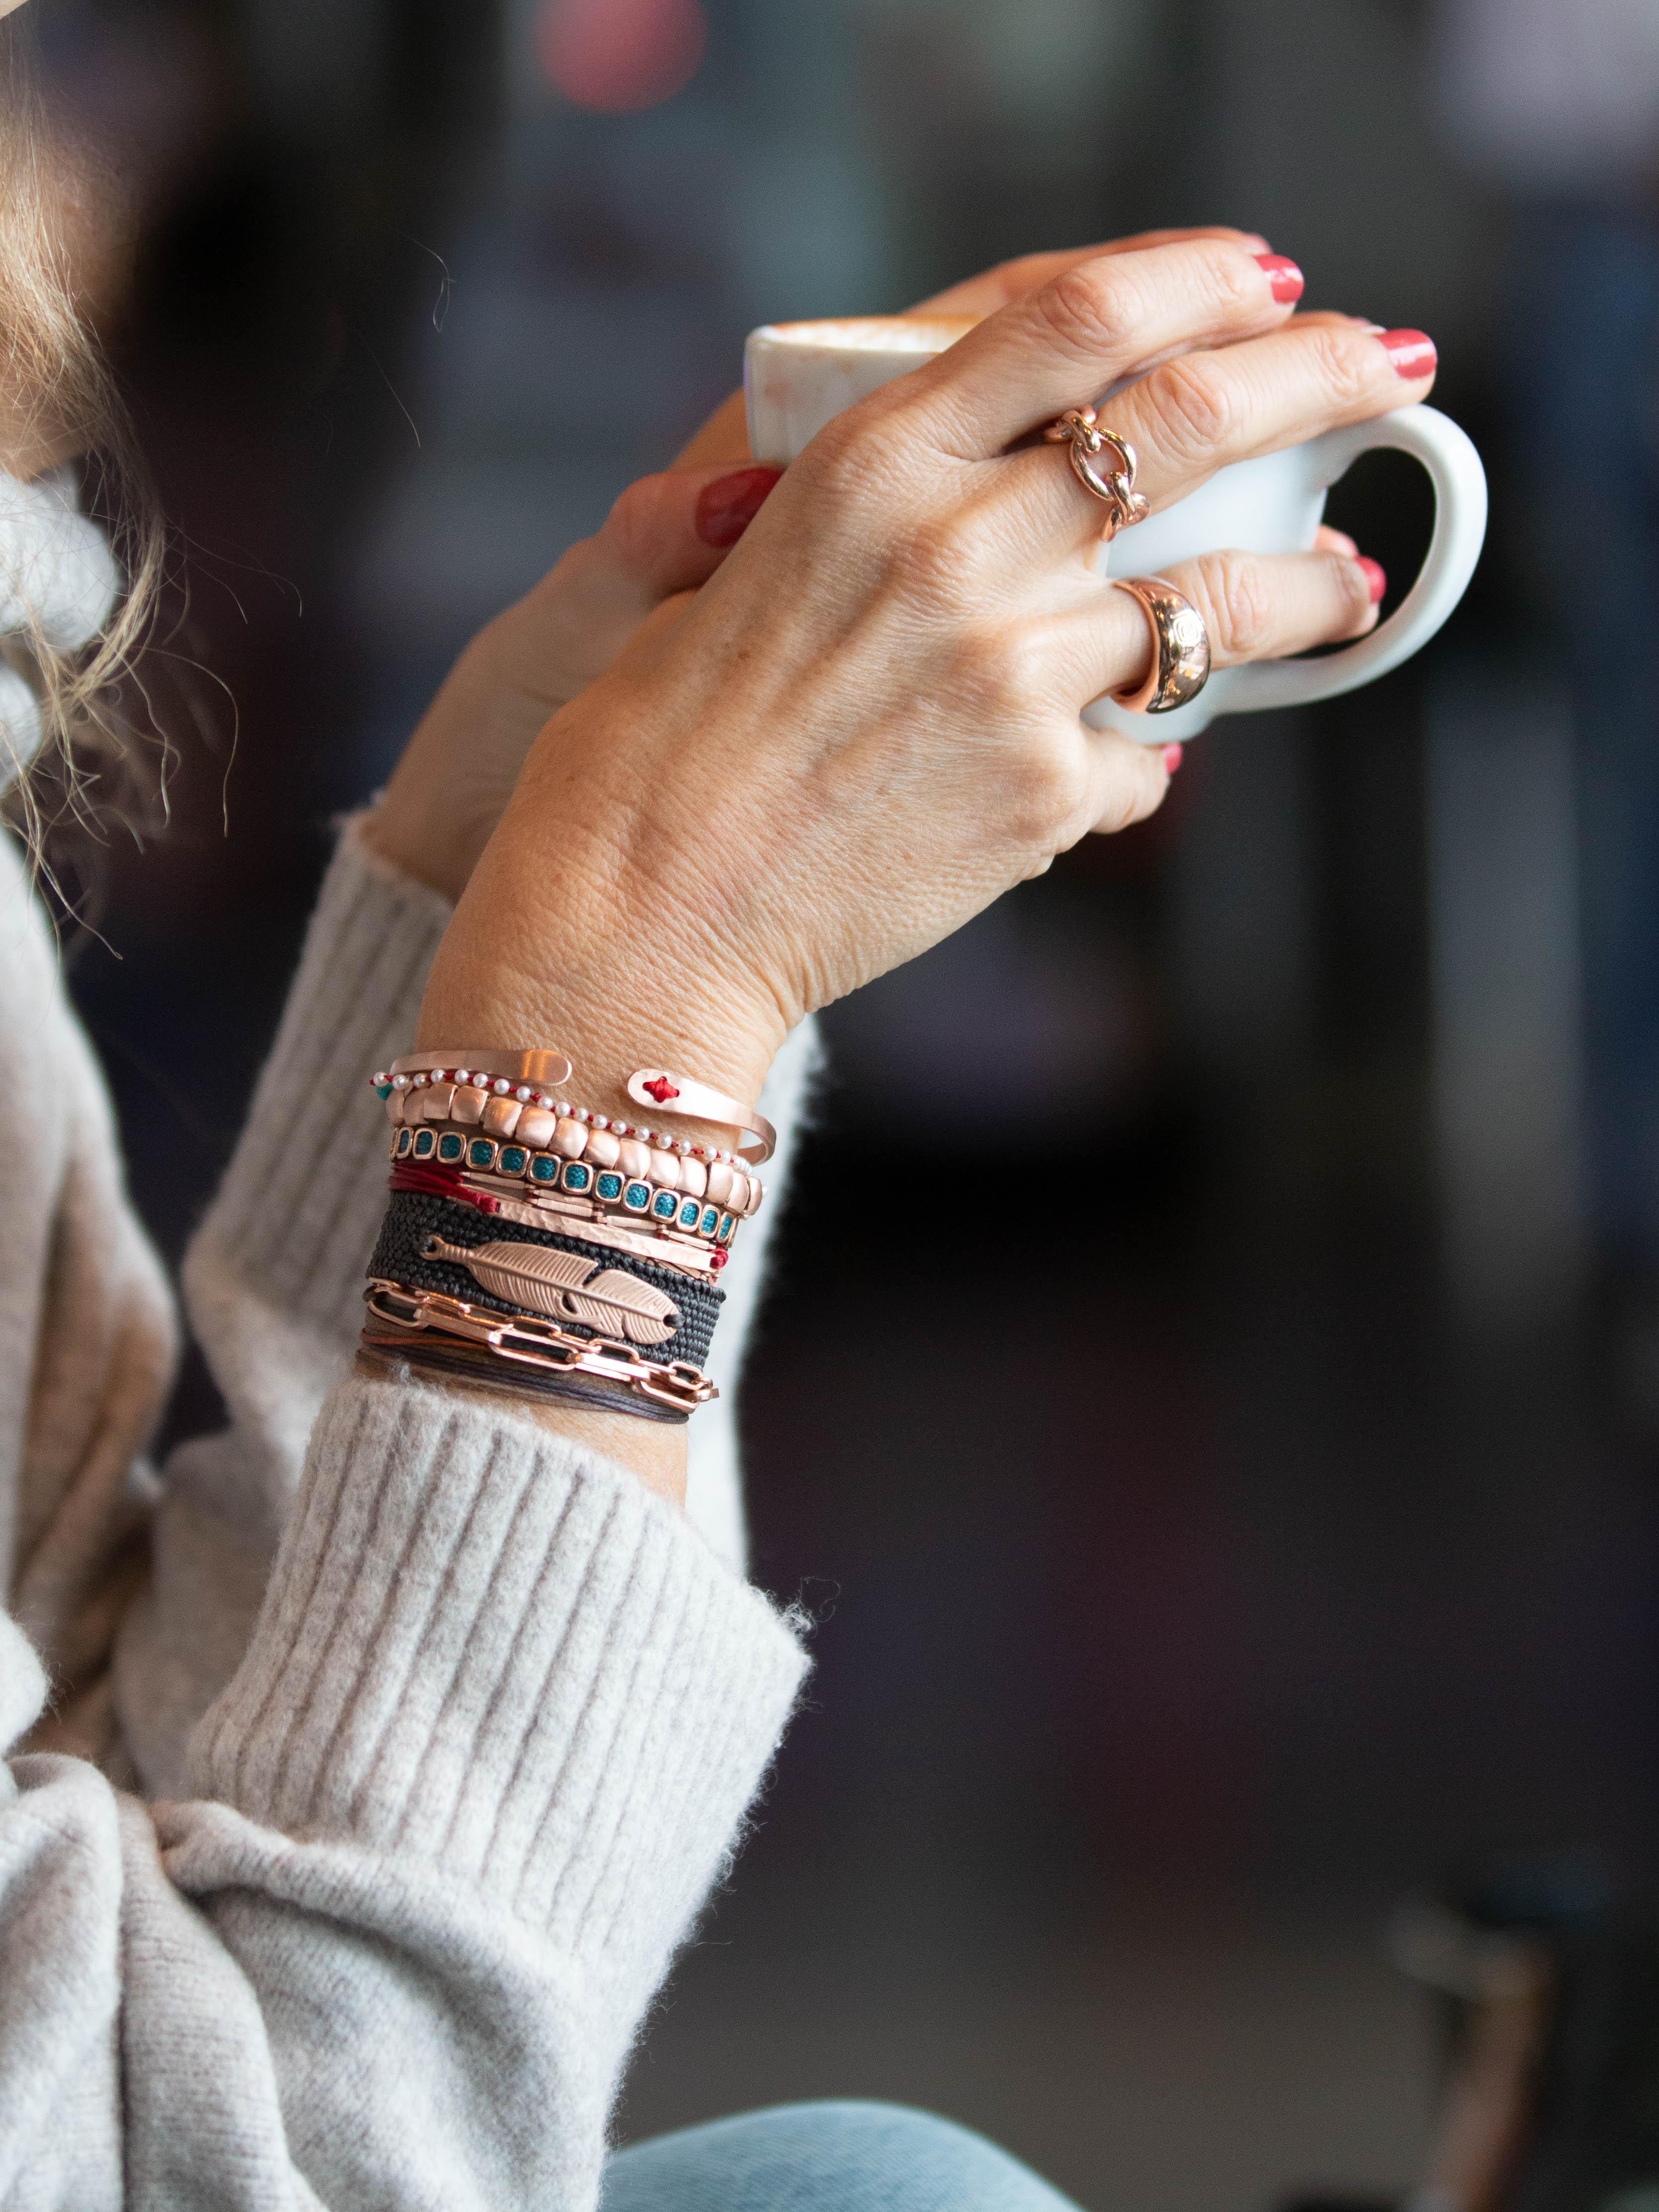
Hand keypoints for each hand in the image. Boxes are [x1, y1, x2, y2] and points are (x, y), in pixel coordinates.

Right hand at [366, 228, 1274, 899]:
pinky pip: (1138, 764)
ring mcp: (1015, 672)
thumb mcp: (752, 574)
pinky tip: (1126, 770)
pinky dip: (1138, 763)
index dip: (1193, 278)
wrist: (642, 912)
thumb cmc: (660, 747)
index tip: (1264, 277)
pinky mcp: (1041, 793)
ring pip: (1217, 605)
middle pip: (1192, 420)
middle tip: (1388, 367)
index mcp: (872, 465)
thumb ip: (880, 523)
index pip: (1073, 314)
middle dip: (1320, 375)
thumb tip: (996, 505)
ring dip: (1303, 591)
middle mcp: (961, 546)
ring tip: (1348, 589)